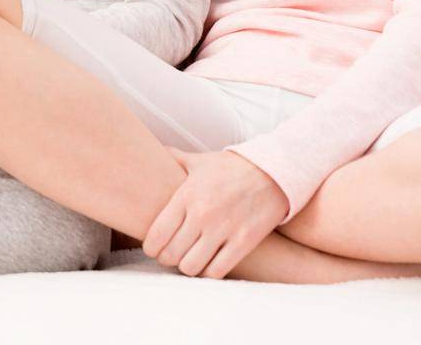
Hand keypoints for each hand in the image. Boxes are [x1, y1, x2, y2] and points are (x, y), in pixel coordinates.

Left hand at [144, 149, 288, 279]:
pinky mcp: (244, 242)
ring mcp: (224, 229)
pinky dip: (209, 271)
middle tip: (171, 254)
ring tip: (190, 258)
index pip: (157, 234)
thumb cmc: (230, 168)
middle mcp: (202, 214)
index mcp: (187, 195)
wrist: (272, 171)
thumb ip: (172, 159)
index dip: (151, 247)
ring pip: (191, 267)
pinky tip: (209, 262)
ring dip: (187, 266)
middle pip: (171, 255)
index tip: (155, 247)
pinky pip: (216, 271)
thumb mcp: (198, 161)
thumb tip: (148, 150)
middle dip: (167, 258)